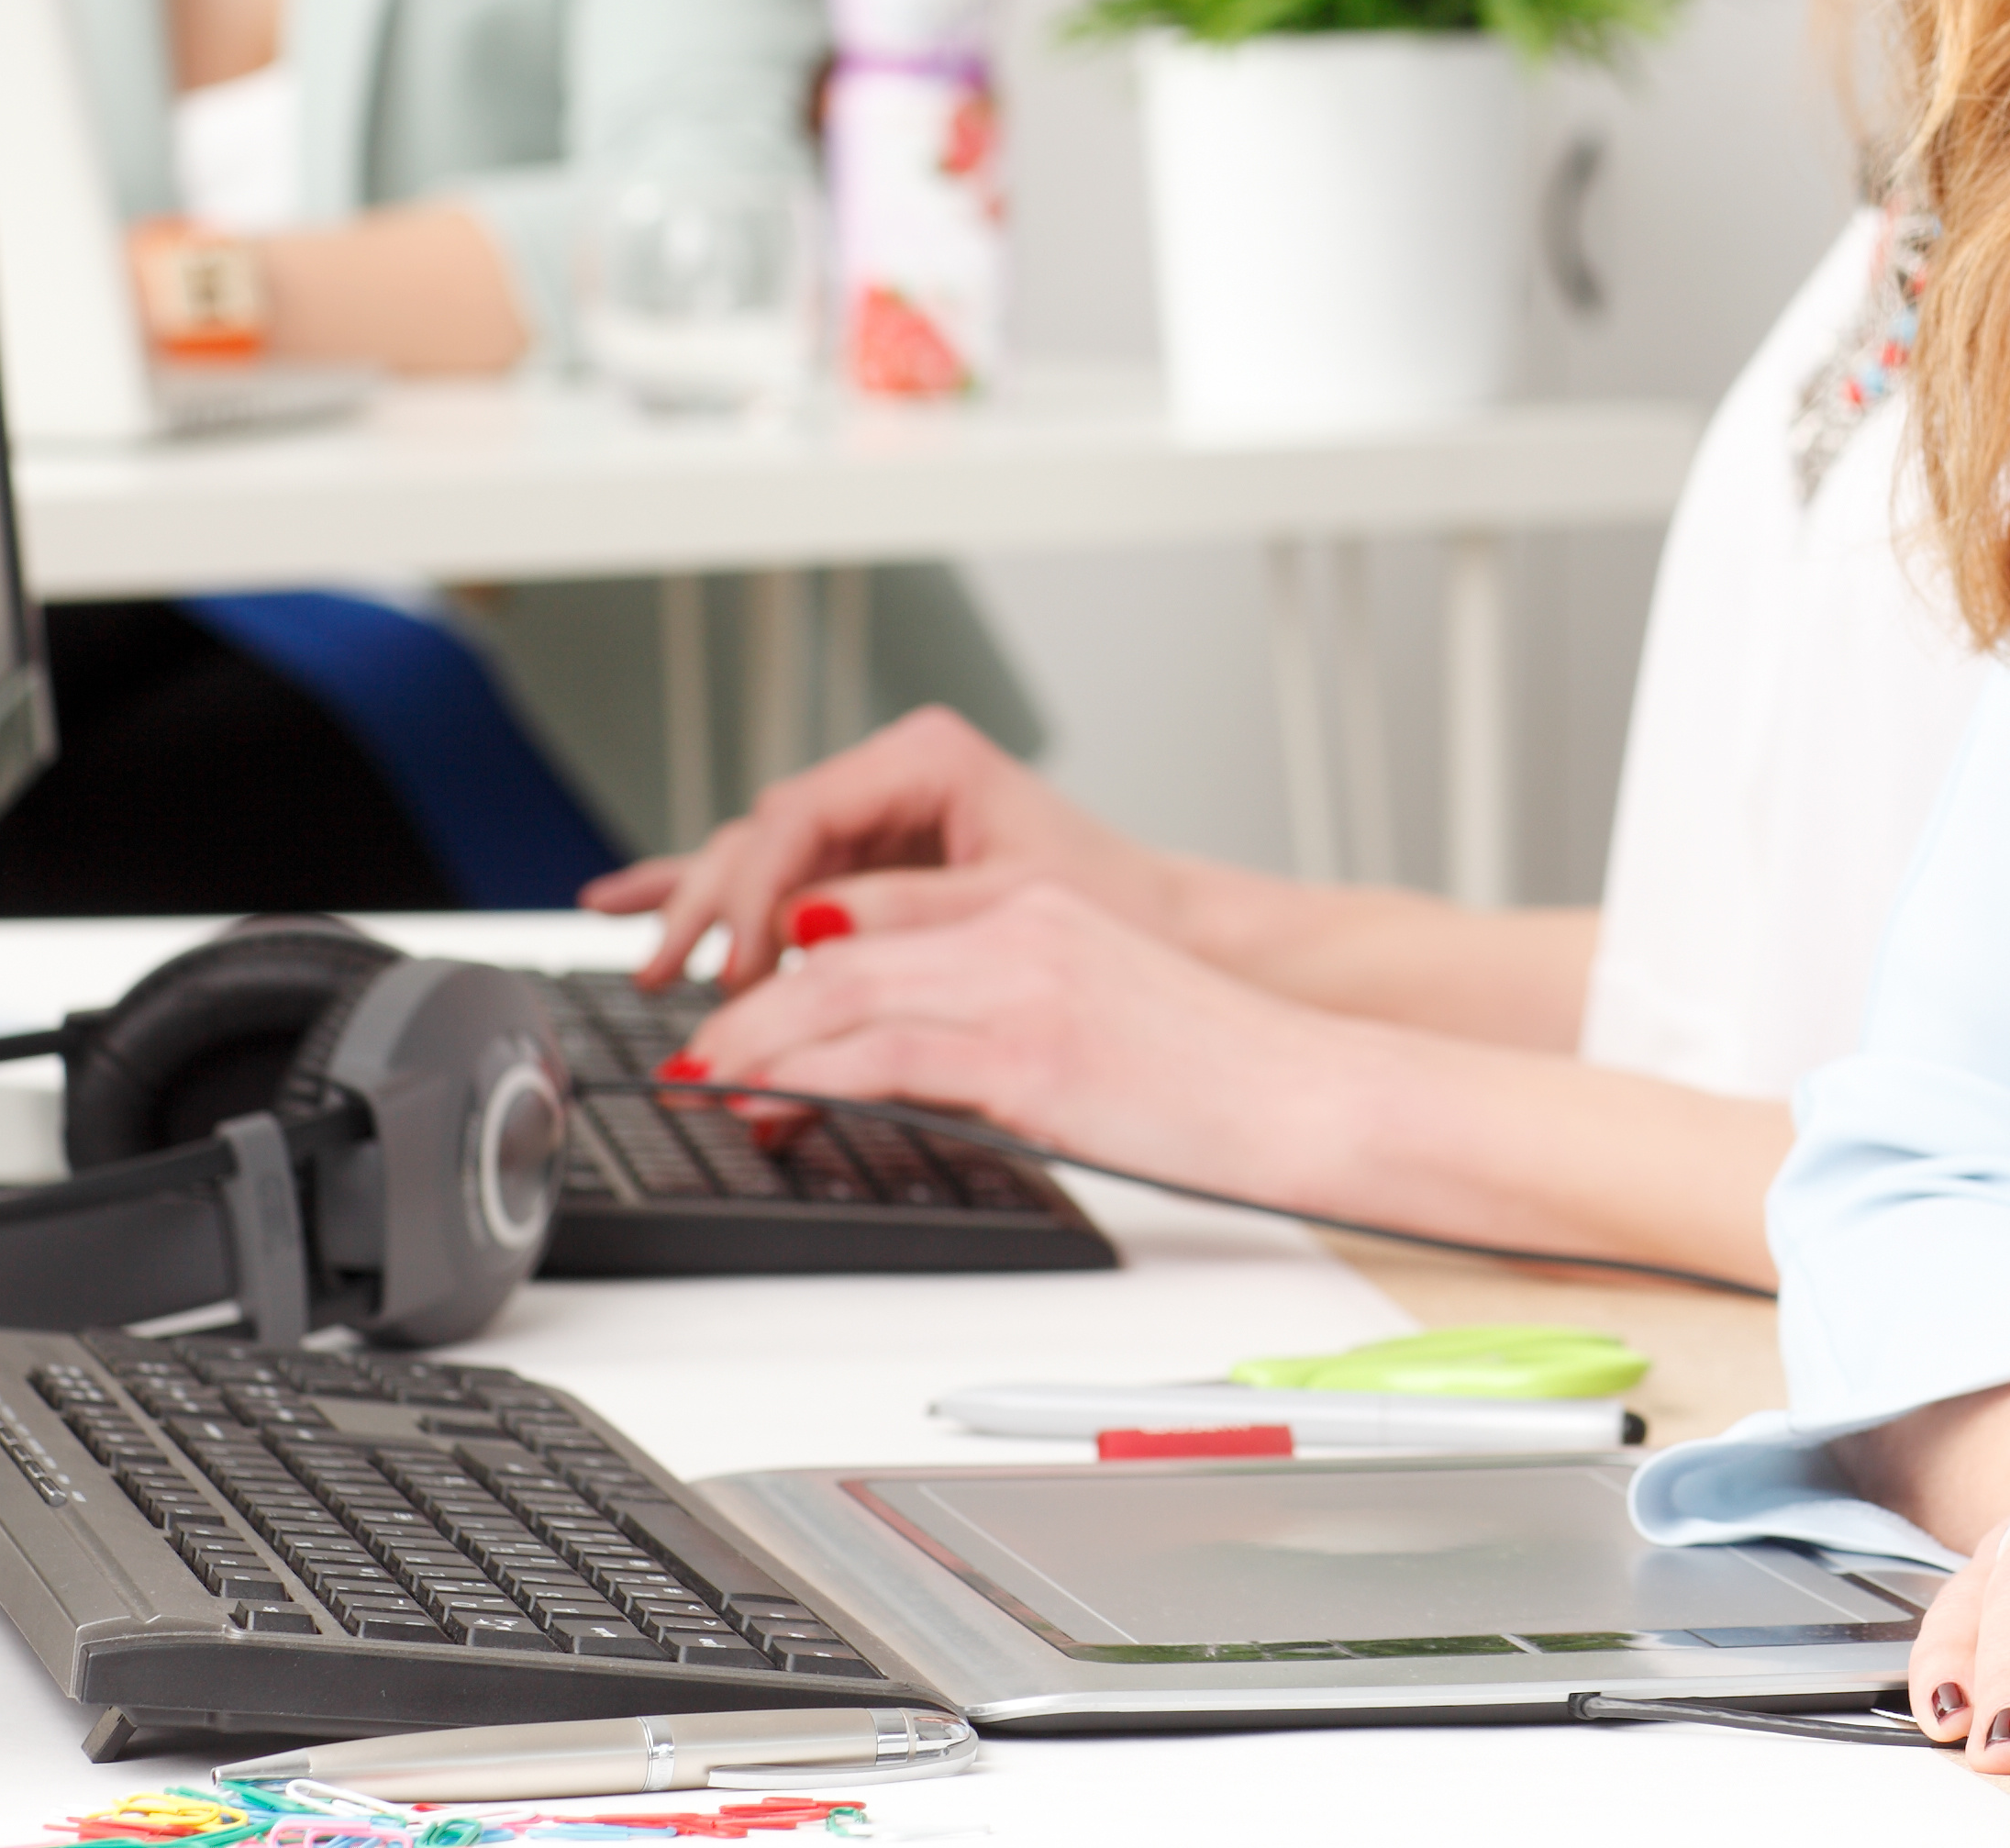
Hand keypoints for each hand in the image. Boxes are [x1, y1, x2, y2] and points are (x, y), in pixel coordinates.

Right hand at [582, 707, 1166, 990]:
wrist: (1154, 930)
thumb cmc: (1108, 907)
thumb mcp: (1010, 909)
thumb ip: (906, 916)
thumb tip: (807, 930)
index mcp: (926, 759)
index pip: (802, 817)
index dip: (757, 895)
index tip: (738, 967)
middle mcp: (888, 776)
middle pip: (766, 836)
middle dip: (715, 910)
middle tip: (676, 979)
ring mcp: (870, 817)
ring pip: (757, 859)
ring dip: (701, 913)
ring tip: (652, 966)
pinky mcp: (862, 861)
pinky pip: (767, 875)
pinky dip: (705, 895)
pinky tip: (626, 903)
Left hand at [664, 877, 1286, 1188]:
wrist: (1315, 1096)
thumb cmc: (1230, 1072)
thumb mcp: (1106, 1001)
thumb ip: (1005, 997)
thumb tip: (909, 1048)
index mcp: (1040, 903)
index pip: (879, 912)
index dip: (790, 960)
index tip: (743, 1006)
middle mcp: (1023, 923)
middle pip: (839, 948)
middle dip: (747, 1002)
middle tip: (694, 1052)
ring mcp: (1025, 983)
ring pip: (841, 994)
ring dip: (751, 1043)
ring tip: (704, 1082)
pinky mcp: (1030, 1053)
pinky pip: (883, 1056)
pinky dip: (804, 1080)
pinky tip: (766, 1106)